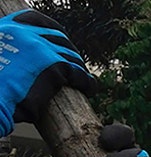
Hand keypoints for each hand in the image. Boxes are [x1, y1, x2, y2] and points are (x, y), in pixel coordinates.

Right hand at [0, 10, 96, 138]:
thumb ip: (10, 52)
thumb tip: (21, 65)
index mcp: (8, 29)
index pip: (34, 19)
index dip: (51, 28)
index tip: (60, 39)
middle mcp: (25, 34)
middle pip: (59, 38)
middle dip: (69, 51)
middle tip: (74, 66)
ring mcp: (41, 49)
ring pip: (71, 56)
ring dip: (78, 68)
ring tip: (81, 80)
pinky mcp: (54, 67)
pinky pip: (79, 73)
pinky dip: (87, 82)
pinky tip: (89, 89)